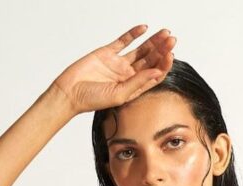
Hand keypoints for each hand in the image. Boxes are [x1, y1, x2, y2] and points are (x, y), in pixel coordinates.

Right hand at [51, 24, 175, 115]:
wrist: (70, 92)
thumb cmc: (92, 100)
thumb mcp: (119, 95)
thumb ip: (138, 82)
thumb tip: (157, 72)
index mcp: (133, 87)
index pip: (153, 75)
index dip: (163, 65)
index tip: (170, 56)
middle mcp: (128, 75)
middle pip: (150, 60)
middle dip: (162, 49)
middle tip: (172, 39)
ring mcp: (118, 63)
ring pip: (141, 49)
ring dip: (153, 41)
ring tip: (164, 33)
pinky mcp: (108, 53)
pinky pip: (124, 41)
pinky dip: (134, 34)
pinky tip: (144, 28)